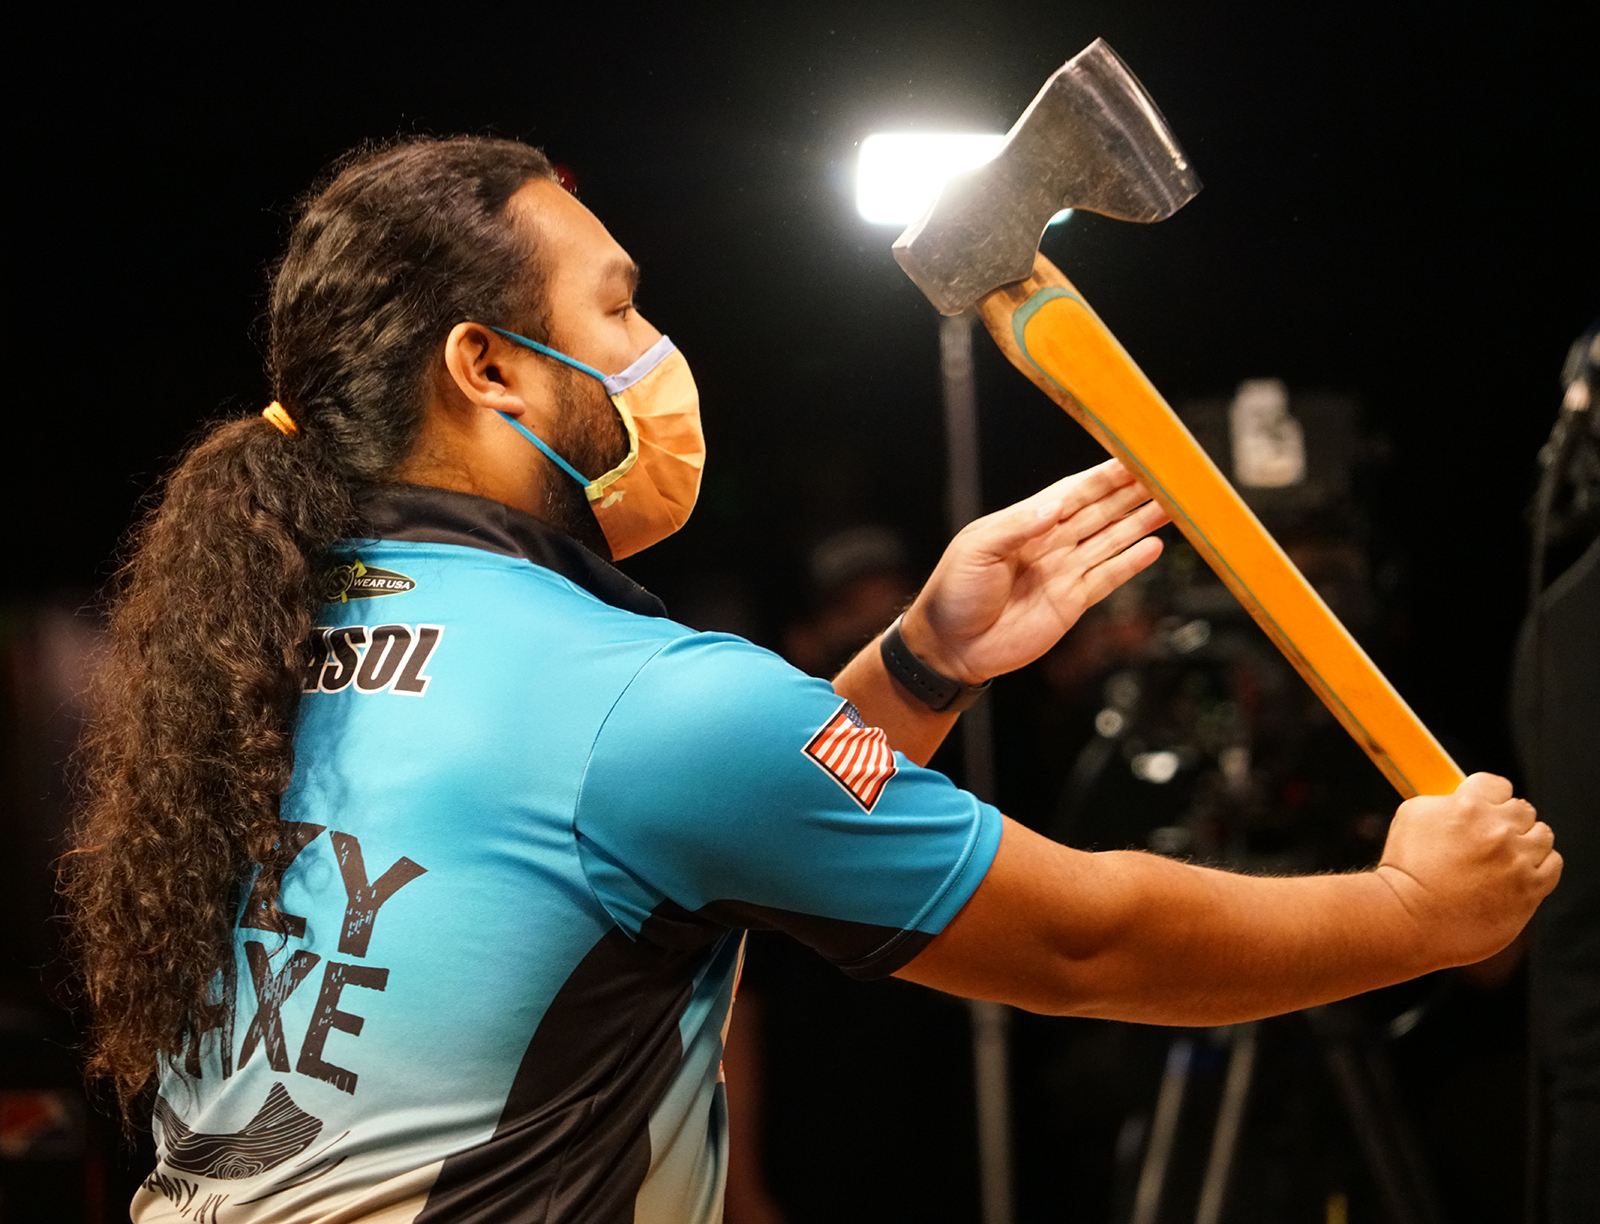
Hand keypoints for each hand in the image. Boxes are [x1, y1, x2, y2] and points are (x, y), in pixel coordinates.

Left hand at [900, 459, 1167, 683]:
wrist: (950, 647)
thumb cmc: (953, 593)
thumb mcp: (977, 550)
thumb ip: (1018, 527)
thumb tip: (1056, 506)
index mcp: (1025, 523)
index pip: (1073, 492)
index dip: (1103, 476)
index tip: (1132, 458)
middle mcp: (1050, 543)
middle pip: (1100, 511)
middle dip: (1132, 492)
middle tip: (1165, 474)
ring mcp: (1063, 571)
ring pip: (1111, 539)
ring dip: (1140, 522)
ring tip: (1171, 505)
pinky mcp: (1072, 602)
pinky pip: (1108, 577)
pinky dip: (1131, 562)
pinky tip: (1153, 546)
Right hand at [1376, 772, 1560, 968]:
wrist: (1407, 918)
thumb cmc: (1404, 871)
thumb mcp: (1411, 816)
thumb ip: (1443, 801)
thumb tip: (1462, 796)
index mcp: (1467, 805)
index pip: (1497, 784)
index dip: (1488, 797)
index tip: (1483, 810)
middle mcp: (1496, 829)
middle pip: (1522, 809)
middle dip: (1507, 821)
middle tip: (1488, 840)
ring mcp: (1516, 859)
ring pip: (1542, 835)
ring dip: (1526, 843)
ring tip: (1504, 859)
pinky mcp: (1530, 888)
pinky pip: (1553, 864)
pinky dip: (1539, 866)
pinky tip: (1518, 873)